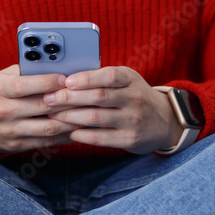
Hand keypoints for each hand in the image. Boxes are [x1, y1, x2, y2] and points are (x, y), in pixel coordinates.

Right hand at [0, 65, 81, 153]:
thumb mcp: (3, 77)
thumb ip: (27, 72)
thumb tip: (58, 66)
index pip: (25, 85)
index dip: (47, 82)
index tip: (66, 78)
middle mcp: (3, 112)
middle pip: (42, 107)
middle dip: (68, 101)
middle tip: (88, 95)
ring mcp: (10, 131)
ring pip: (48, 128)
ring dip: (72, 121)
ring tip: (88, 113)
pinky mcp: (16, 146)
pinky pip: (46, 142)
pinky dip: (64, 135)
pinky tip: (78, 128)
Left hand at [43, 66, 182, 154]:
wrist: (165, 121)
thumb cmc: (135, 96)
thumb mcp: (127, 80)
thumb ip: (102, 78)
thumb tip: (66, 77)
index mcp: (130, 79)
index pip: (108, 76)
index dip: (86, 78)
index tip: (66, 81)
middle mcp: (134, 98)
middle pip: (98, 97)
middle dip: (69, 98)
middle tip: (49, 99)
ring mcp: (133, 120)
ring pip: (95, 118)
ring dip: (70, 116)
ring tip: (53, 115)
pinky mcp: (130, 139)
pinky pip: (100, 138)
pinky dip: (82, 134)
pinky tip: (69, 131)